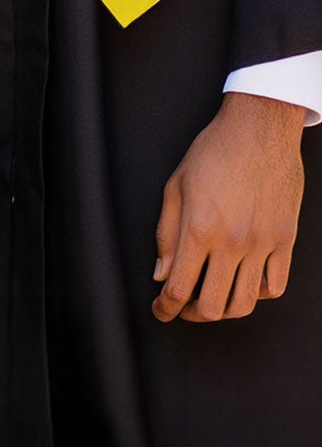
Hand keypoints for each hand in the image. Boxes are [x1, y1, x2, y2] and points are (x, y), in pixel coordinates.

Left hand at [153, 90, 304, 322]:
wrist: (259, 131)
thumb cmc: (213, 152)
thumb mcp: (175, 186)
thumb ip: (166, 234)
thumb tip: (161, 273)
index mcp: (199, 228)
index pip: (179, 287)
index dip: (165, 308)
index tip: (160, 311)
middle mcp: (233, 243)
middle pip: (212, 306)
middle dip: (191, 315)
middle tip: (181, 308)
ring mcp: (263, 245)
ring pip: (246, 303)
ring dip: (224, 310)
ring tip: (209, 302)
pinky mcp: (285, 242)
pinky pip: (275, 286)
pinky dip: (257, 294)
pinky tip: (242, 284)